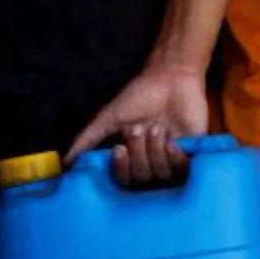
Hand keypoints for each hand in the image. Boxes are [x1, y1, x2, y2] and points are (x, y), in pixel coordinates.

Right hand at [69, 64, 207, 184]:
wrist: (171, 78)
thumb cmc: (140, 96)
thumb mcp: (110, 117)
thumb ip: (88, 139)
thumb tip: (66, 162)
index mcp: (133, 156)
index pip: (124, 180)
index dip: (121, 170)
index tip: (119, 149)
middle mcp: (151, 160)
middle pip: (142, 178)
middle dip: (139, 153)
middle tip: (140, 129)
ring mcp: (172, 158)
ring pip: (161, 175)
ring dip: (155, 150)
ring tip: (158, 128)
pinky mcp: (193, 154)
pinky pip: (183, 170)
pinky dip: (175, 157)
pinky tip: (172, 141)